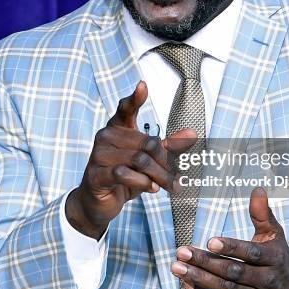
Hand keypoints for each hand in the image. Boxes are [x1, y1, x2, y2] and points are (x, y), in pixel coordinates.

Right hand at [67, 81, 195, 238]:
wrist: (97, 203)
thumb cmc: (124, 176)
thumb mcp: (149, 161)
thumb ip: (168, 147)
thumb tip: (192, 134)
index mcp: (118, 128)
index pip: (126, 109)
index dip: (135, 98)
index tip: (143, 85)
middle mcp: (106, 137)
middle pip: (147, 143)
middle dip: (165, 163)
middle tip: (176, 178)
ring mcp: (98, 155)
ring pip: (138, 160)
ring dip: (158, 176)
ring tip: (167, 186)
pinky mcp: (95, 174)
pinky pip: (124, 174)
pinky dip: (142, 182)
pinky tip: (151, 188)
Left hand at [170, 188, 288, 288]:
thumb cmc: (279, 259)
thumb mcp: (274, 235)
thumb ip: (262, 214)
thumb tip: (257, 189)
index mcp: (274, 259)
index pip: (251, 254)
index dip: (231, 247)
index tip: (210, 241)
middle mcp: (266, 281)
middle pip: (233, 272)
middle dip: (205, 262)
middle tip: (182, 251)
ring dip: (199, 279)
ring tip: (177, 267)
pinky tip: (187, 285)